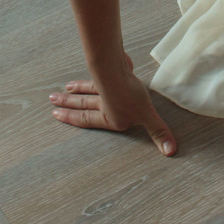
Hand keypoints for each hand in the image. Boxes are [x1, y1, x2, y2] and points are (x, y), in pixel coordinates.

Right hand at [49, 55, 176, 156]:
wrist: (118, 72)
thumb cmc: (130, 97)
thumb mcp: (147, 116)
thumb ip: (158, 132)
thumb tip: (171, 151)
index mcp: (108, 117)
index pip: (87, 119)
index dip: (72, 118)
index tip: (56, 114)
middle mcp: (102, 103)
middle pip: (82, 104)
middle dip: (68, 104)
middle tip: (52, 101)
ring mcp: (102, 87)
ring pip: (86, 90)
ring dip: (74, 90)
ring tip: (62, 90)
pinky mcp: (106, 72)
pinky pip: (96, 75)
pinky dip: (89, 76)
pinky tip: (87, 73)